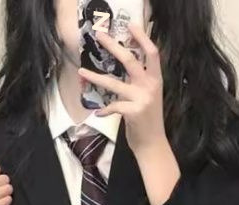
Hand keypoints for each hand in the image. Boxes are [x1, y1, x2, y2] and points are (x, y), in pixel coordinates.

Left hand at [78, 23, 165, 155]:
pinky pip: (113, 106)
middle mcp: (150, 86)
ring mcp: (141, 99)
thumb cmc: (147, 120)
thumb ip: (140, 82)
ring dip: (96, 77)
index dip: (143, 37)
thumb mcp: (148, 97)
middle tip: (99, 36)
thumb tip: (124, 67)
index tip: (131, 26)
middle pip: (130, 60)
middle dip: (113, 46)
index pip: (152, 53)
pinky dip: (104, 110)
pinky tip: (98, 112)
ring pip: (114, 83)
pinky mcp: (132, 112)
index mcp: (156, 80)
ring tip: (82, 72)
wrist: (152, 144)